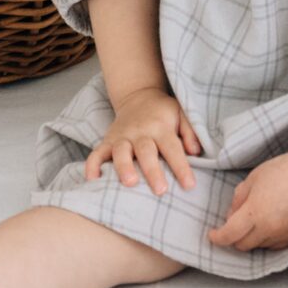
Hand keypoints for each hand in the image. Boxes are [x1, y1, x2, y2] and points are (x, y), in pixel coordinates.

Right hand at [83, 86, 201, 193]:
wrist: (138, 97)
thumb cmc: (163, 113)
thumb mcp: (181, 113)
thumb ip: (190, 132)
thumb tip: (196, 151)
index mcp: (161, 127)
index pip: (173, 148)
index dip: (181, 167)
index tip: (189, 185)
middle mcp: (140, 132)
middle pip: (146, 151)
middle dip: (152, 171)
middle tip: (160, 190)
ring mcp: (122, 137)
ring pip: (121, 152)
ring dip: (124, 167)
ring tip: (129, 183)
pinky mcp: (107, 141)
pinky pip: (97, 153)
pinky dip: (92, 166)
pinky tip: (93, 180)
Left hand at [207, 145, 287, 252]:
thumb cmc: (284, 169)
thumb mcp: (253, 178)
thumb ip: (238, 200)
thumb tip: (231, 217)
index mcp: (255, 212)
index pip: (229, 235)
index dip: (217, 237)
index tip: (212, 234)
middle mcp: (269, 228)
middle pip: (242, 245)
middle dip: (233, 237)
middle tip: (233, 223)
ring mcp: (284, 235)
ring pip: (258, 246)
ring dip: (251, 237)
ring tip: (255, 218)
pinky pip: (274, 245)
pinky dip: (266, 238)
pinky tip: (269, 222)